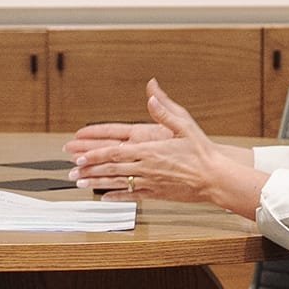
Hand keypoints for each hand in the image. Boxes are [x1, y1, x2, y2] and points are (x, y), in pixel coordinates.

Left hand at [67, 81, 265, 217]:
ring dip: (97, 183)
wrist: (216, 178)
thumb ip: (164, 109)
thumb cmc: (202, 151)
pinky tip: (104, 198)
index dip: (95, 154)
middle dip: (89, 169)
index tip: (81, 155)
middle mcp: (146, 167)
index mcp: (150, 149)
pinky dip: (117, 196)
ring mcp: (150, 182)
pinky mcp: (156, 194)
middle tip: (72, 172)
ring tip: (80, 184)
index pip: (116, 151)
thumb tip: (151, 91)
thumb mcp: (185, 124)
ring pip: (118, 183)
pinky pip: (132, 195)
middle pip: (111, 168)